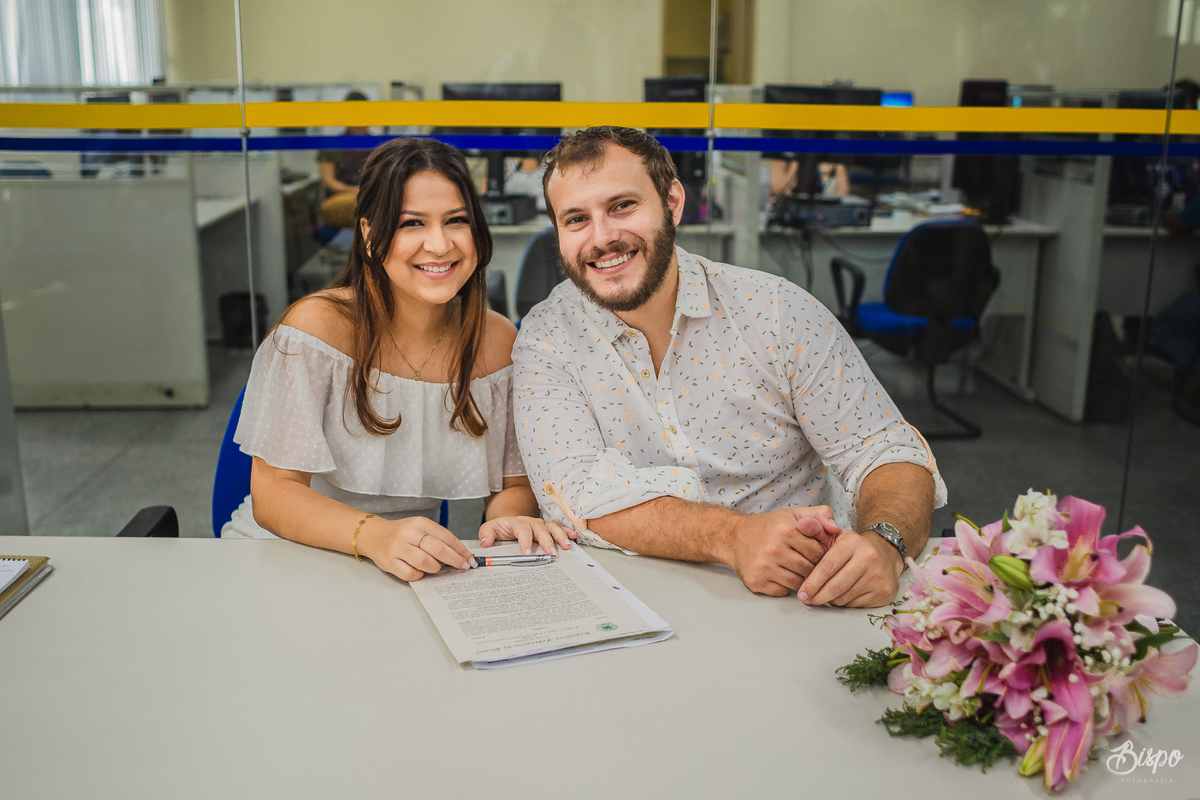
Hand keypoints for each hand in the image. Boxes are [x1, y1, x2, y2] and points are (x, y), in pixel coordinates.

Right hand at [359, 516, 474, 581]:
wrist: (374, 535)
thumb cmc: (403, 534)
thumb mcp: (421, 528)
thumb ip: (438, 538)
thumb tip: (461, 554)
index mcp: (420, 523)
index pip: (446, 537)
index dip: (461, 550)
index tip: (470, 559)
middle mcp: (408, 534)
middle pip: (438, 550)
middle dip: (454, 560)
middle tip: (462, 567)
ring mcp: (398, 548)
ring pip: (425, 563)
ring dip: (435, 568)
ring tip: (435, 567)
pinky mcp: (389, 562)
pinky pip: (411, 574)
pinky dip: (419, 575)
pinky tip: (420, 570)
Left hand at [479, 516, 577, 554]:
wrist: (508, 521)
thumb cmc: (500, 528)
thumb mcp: (489, 529)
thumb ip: (486, 535)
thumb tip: (485, 543)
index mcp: (516, 522)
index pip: (522, 529)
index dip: (525, 540)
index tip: (526, 553)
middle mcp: (530, 521)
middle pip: (540, 529)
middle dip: (547, 541)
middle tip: (551, 553)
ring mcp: (540, 524)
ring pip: (552, 527)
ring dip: (560, 536)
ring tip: (567, 546)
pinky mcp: (547, 528)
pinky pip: (558, 528)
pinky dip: (566, 531)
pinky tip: (573, 537)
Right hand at [726, 506, 840, 596]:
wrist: (735, 537)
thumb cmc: (769, 527)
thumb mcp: (794, 514)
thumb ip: (820, 515)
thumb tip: (836, 530)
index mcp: (786, 530)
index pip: (818, 553)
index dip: (818, 553)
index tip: (811, 551)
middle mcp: (774, 549)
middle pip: (809, 569)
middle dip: (809, 567)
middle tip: (801, 560)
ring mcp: (764, 567)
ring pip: (798, 583)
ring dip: (798, 578)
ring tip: (791, 567)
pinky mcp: (756, 582)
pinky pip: (782, 592)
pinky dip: (783, 586)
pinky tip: (778, 574)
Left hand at [798, 530, 903, 607]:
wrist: (885, 554)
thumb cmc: (853, 548)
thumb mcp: (835, 536)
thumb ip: (816, 531)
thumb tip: (802, 524)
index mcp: (853, 543)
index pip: (827, 567)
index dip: (812, 583)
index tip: (801, 593)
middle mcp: (869, 558)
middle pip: (836, 586)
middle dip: (817, 596)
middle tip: (806, 600)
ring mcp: (878, 576)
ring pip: (844, 597)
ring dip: (830, 600)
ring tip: (823, 595)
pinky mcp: (884, 591)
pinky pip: (855, 604)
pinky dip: (843, 603)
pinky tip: (841, 595)